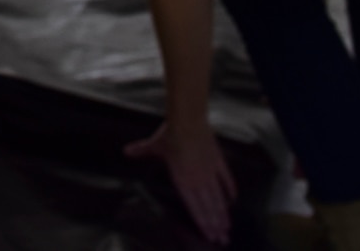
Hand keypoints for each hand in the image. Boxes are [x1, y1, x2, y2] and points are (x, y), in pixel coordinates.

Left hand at [127, 119, 236, 243]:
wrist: (188, 120)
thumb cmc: (170, 134)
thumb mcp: (154, 145)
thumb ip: (141, 151)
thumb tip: (126, 151)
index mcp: (182, 180)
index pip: (194, 207)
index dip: (202, 223)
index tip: (209, 235)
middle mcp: (198, 180)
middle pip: (209, 208)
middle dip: (215, 225)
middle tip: (223, 240)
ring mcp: (210, 172)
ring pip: (218, 198)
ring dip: (223, 214)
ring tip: (227, 227)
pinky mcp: (218, 161)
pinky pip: (226, 180)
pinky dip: (230, 191)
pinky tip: (232, 201)